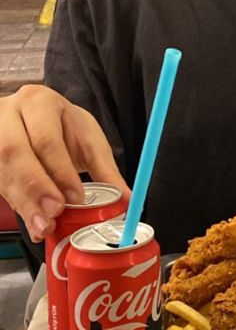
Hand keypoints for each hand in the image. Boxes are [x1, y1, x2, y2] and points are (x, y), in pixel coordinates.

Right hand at [0, 85, 130, 241]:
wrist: (30, 119)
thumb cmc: (61, 128)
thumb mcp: (87, 140)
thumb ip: (105, 170)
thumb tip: (128, 199)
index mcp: (39, 102)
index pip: (46, 138)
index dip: (59, 171)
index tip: (75, 198)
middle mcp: (8, 114)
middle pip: (15, 152)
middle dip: (35, 187)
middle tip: (54, 214)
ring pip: (1, 170)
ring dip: (23, 202)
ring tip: (43, 226)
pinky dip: (16, 205)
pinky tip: (31, 222)